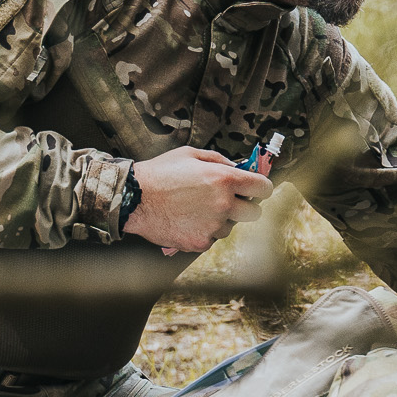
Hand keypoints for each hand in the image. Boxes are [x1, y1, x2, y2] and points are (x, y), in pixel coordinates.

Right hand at [122, 146, 271, 253]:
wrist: (133, 197)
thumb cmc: (161, 172)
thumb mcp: (192, 154)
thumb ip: (220, 161)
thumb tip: (239, 168)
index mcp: (224, 179)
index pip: (264, 187)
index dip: (261, 188)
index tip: (256, 189)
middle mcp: (223, 204)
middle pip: (254, 212)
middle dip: (245, 206)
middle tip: (228, 201)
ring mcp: (212, 225)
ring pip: (230, 227)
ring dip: (221, 219)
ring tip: (197, 209)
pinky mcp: (199, 242)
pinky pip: (211, 238)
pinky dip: (203, 231)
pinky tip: (187, 220)